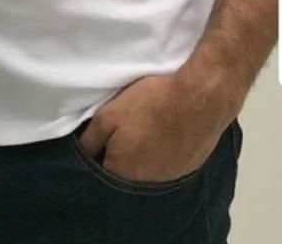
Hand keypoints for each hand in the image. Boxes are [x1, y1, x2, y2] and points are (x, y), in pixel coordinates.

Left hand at [77, 68, 234, 183]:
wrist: (199, 98)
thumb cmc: (149, 103)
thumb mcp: (108, 115)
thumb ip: (90, 139)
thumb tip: (82, 156)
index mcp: (122, 172)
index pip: (100, 174)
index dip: (98, 156)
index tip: (102, 141)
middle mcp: (145, 183)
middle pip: (125, 175)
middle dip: (122, 158)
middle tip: (125, 135)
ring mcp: (170, 178)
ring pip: (148, 172)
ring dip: (144, 158)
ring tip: (147, 134)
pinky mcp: (189, 169)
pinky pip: (169, 167)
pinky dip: (165, 155)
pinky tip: (167, 137)